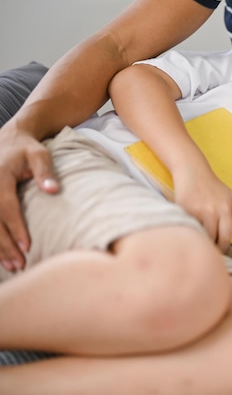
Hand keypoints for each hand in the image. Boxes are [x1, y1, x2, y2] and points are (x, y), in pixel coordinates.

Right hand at [0, 127, 58, 270]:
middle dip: (4, 245)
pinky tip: (1, 255)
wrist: (9, 139)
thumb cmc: (28, 149)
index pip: (6, 206)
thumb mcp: (40, 155)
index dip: (15, 227)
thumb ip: (45, 172)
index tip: (27, 246)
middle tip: (19, 264)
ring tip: (11, 266)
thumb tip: (53, 190)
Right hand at [173, 165, 231, 252]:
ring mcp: (197, 211)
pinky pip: (187, 228)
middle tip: (208, 250)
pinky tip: (189, 233)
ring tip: (199, 243)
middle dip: (211, 246)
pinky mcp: (183, 210)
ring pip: (199, 235)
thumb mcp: (231, 196)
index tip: (219, 252)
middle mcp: (212, 211)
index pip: (226, 236)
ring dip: (200, 240)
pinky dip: (189, 232)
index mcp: (225, 209)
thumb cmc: (212, 185)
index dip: (223, 248)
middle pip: (212, 239)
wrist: (192, 170)